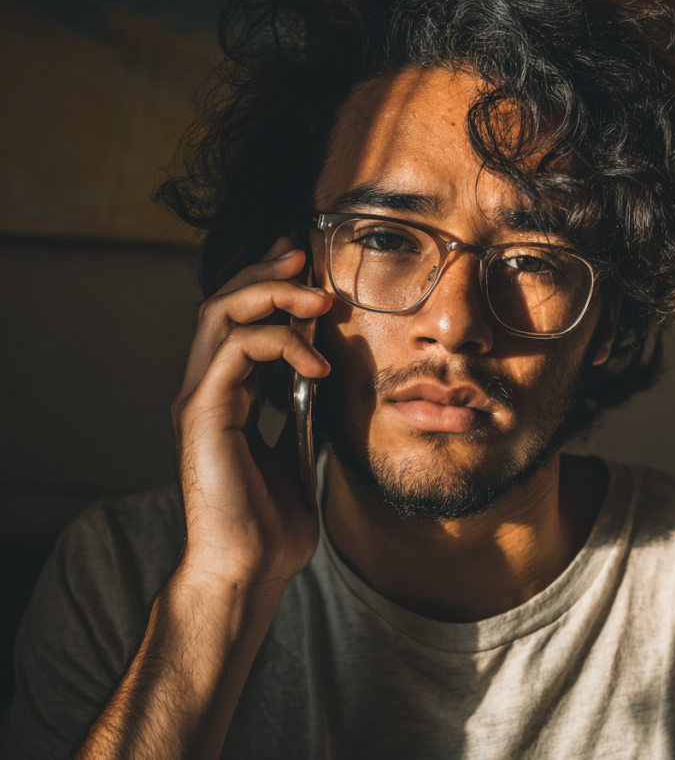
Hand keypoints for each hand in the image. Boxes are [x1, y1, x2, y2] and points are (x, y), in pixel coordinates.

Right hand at [171, 236, 331, 594]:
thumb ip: (302, 409)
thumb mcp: (297, 449)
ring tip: (318, 298)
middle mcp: (205, 387)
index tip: (303, 263)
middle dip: (265, 271)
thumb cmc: (271, 520)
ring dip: (272, 293)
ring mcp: (199, 398)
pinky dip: (281, 343)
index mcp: (225, 394)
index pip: (238, 320)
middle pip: (222, 303)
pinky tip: (317, 362)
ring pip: (221, 314)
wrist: (249, 569)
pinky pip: (237, 352)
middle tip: (302, 253)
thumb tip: (326, 374)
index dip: (266, 283)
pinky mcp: (202, 412)